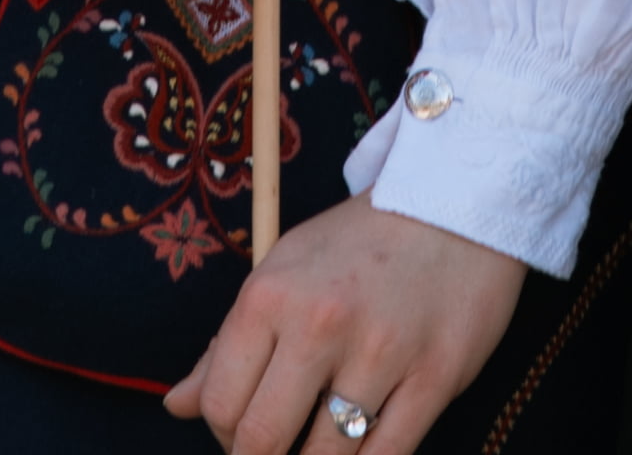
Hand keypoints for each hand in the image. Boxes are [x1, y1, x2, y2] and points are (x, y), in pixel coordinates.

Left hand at [170, 200, 525, 454]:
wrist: (455, 203)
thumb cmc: (358, 245)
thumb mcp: (281, 272)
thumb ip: (227, 344)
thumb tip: (176, 405)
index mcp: (270, 295)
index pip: (219, 404)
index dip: (223, 437)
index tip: (241, 437)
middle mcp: (319, 324)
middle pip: (262, 441)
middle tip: (277, 452)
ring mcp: (380, 354)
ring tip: (317, 453)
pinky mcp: (434, 379)